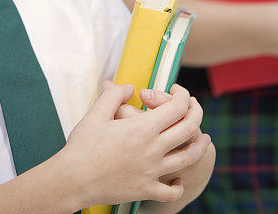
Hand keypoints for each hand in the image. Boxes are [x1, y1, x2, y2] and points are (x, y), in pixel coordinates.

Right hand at [63, 81, 206, 207]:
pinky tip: (177, 178)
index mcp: (143, 127)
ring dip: (200, 145)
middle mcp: (153, 149)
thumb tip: (130, 87)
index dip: (183, 95)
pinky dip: (178, 185)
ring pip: (188, 157)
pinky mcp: (146, 190)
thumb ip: (115, 95)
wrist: (73, 179)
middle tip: (193, 106)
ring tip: (204, 138)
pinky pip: (171, 191)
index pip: (177, 107)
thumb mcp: (97, 112)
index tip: (177, 90)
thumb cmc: (83, 144)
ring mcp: (152, 171)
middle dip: (197, 113)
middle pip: (190, 128)